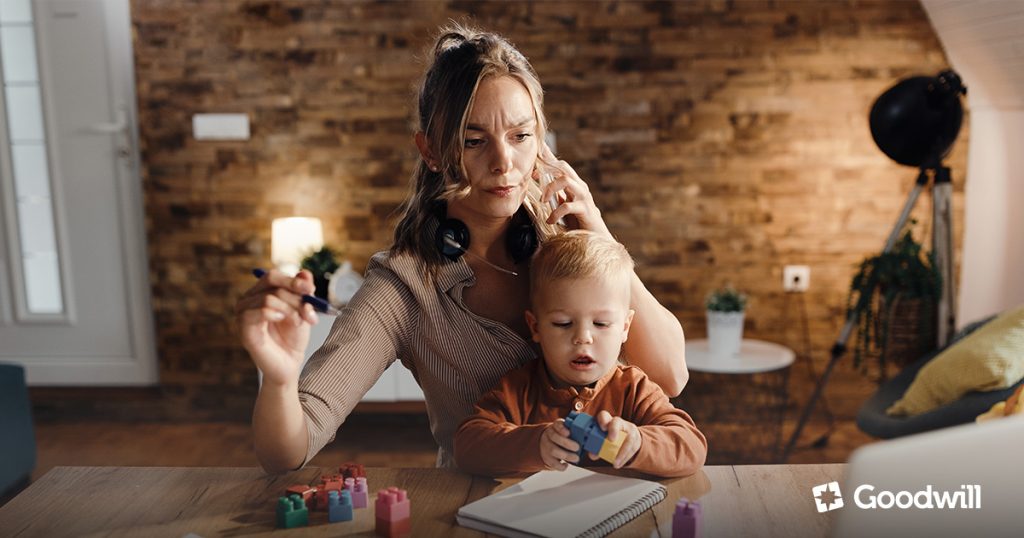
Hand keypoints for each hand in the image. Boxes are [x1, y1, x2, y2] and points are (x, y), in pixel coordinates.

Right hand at [235, 269, 319, 385]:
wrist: (289, 364)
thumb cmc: (293, 338)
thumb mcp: (302, 311)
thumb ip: (303, 292)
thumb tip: (305, 273)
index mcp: (259, 293)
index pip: (272, 276)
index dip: (292, 280)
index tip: (310, 290)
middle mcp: (247, 301)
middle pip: (270, 282)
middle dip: (295, 295)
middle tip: (309, 310)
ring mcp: (243, 315)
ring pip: (269, 298)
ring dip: (290, 309)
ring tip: (299, 322)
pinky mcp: (244, 330)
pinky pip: (258, 312)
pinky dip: (275, 313)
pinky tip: (282, 320)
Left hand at [534, 143, 611, 236]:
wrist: (597, 240)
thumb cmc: (579, 224)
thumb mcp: (565, 207)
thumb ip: (557, 197)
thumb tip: (542, 191)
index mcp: (574, 185)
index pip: (560, 166)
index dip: (546, 158)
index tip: (532, 158)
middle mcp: (580, 187)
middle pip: (562, 167)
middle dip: (546, 167)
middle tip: (533, 176)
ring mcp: (584, 197)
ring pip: (565, 180)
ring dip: (550, 188)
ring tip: (543, 201)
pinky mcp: (586, 210)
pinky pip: (567, 206)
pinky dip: (555, 213)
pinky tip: (551, 220)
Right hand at [540, 419, 580, 470]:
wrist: (547, 444)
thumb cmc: (563, 437)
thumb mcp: (568, 430)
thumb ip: (578, 432)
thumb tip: (594, 439)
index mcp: (556, 426)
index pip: (557, 424)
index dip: (562, 428)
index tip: (569, 432)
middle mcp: (549, 435)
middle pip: (554, 437)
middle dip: (566, 443)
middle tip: (577, 447)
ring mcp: (546, 446)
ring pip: (553, 450)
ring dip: (566, 455)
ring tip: (576, 458)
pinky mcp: (547, 457)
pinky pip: (552, 463)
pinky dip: (560, 466)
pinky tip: (566, 465)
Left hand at [594, 411, 641, 468]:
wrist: (628, 437)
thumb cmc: (611, 436)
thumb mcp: (602, 438)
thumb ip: (596, 445)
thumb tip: (592, 454)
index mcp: (607, 420)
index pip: (604, 415)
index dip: (602, 420)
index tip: (602, 428)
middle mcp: (618, 423)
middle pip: (617, 422)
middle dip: (613, 430)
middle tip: (611, 440)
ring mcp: (629, 430)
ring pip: (627, 438)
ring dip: (621, 452)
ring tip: (615, 462)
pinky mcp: (635, 440)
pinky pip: (631, 449)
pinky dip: (624, 458)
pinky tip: (619, 463)